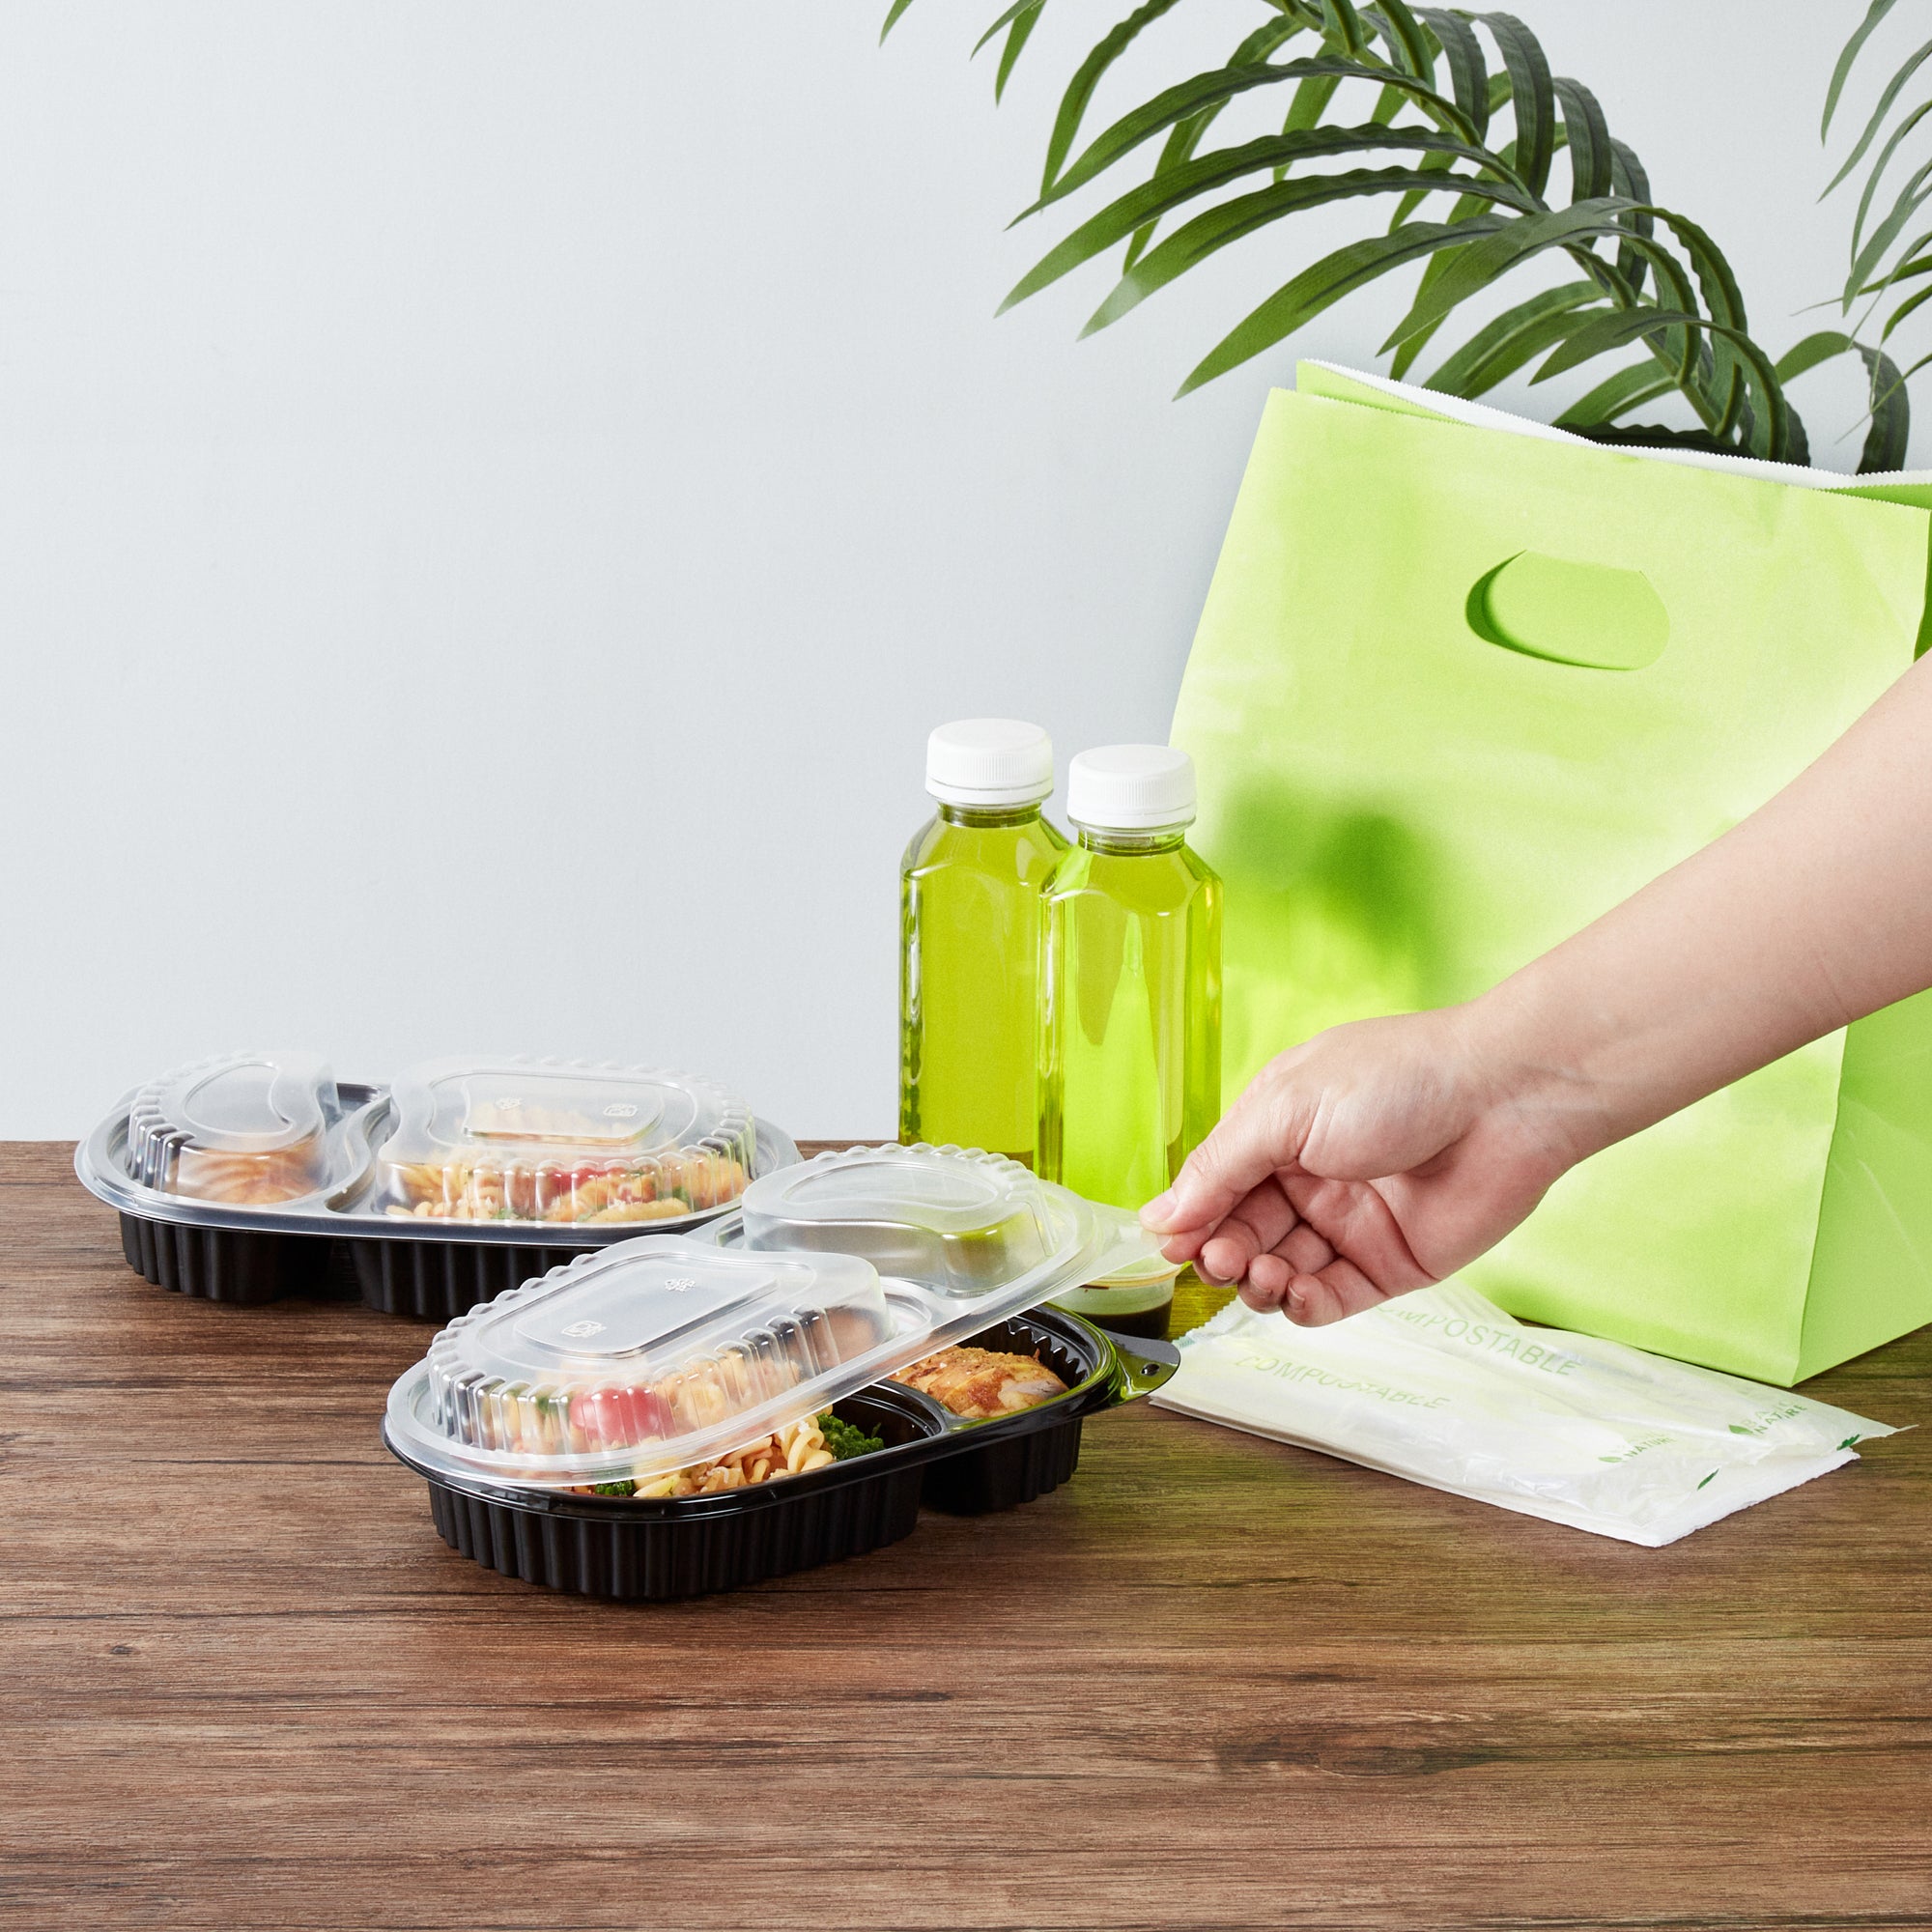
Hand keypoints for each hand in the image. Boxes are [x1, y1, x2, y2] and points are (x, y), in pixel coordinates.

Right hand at [1141, 1003, 1591, 1325]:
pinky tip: (1292, 1292)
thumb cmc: (1397, 1080)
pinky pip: (1330, 1298)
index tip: (1169, 1244)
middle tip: (1218, 1257)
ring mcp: (1349, 1224)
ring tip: (1259, 1272)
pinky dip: (1302, 1304)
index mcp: (1278, 1131)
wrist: (1504, 1098)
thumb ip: (1221, 1167)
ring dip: (1257, 1280)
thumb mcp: (1286, 1109)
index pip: (1215, 1186)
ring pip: (1279, 1272)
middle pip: (1241, 1233)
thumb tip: (1160, 1214)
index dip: (1189, 1217)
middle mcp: (1309, 1179)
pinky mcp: (1389, 1264)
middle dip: (1220, 1251)